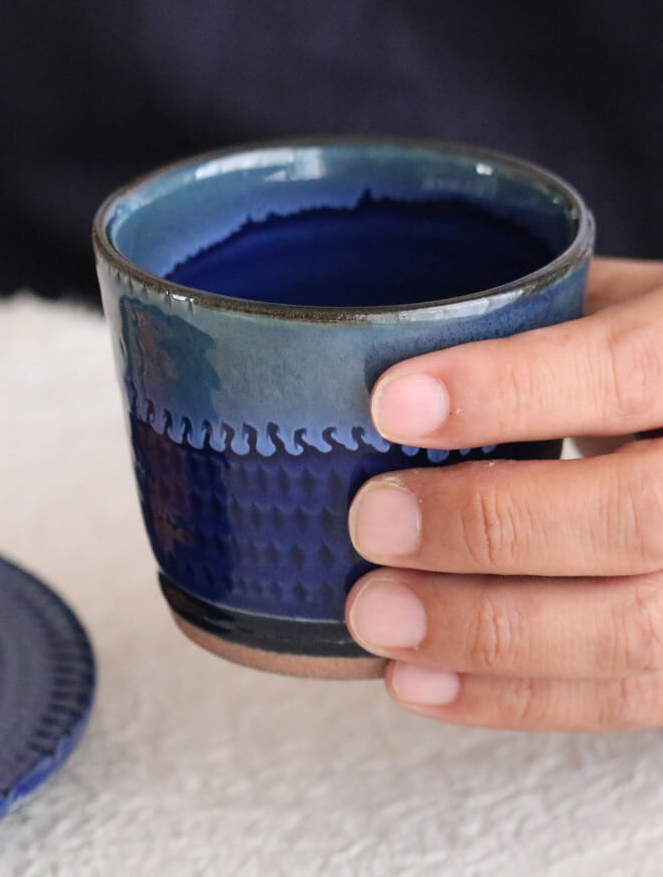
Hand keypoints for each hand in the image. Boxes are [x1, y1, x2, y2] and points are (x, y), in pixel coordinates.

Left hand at [344, 257, 662, 729]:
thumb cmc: (653, 360)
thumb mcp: (616, 310)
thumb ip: (530, 329)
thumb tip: (379, 358)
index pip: (627, 371)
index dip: (508, 392)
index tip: (392, 405)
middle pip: (636, 515)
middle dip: (487, 526)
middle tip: (374, 523)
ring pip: (634, 628)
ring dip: (485, 631)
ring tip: (378, 618)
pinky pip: (622, 699)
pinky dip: (511, 697)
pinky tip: (419, 681)